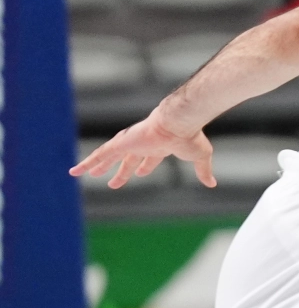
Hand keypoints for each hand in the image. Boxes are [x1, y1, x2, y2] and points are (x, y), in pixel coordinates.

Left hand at [71, 108, 215, 188]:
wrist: (179, 123)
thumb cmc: (190, 137)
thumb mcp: (200, 157)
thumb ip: (204, 171)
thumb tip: (213, 184)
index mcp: (160, 146)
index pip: (149, 159)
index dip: (144, 167)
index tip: (139, 173)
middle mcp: (143, 144)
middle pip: (128, 159)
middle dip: (122, 170)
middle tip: (115, 181)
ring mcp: (130, 143)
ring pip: (110, 156)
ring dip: (100, 165)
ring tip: (90, 173)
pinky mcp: (121, 143)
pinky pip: (100, 154)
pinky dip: (87, 163)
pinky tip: (76, 171)